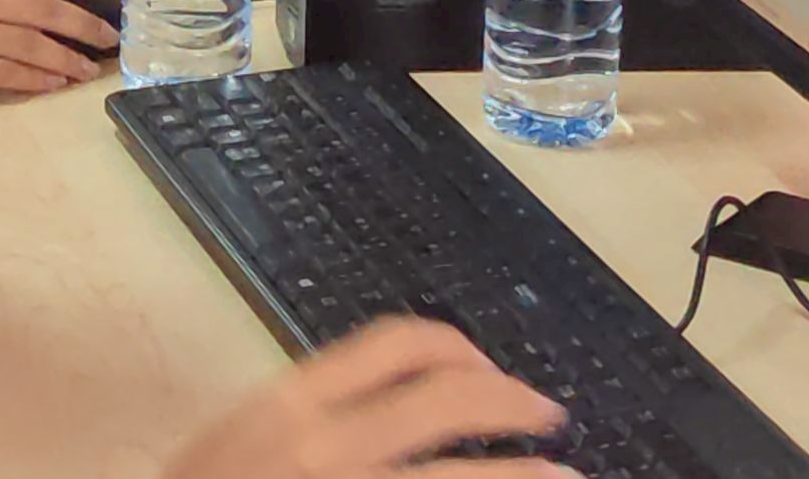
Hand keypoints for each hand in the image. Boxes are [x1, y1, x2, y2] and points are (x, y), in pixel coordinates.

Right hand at [161, 320, 572, 478]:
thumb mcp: (243, 445)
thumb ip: (312, 419)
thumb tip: (395, 407)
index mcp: (290, 404)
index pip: (393, 343)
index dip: (457, 347)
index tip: (486, 365)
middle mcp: (326, 448)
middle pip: (446, 400)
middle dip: (511, 400)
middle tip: (546, 412)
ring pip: (460, 477)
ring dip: (525, 475)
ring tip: (565, 476)